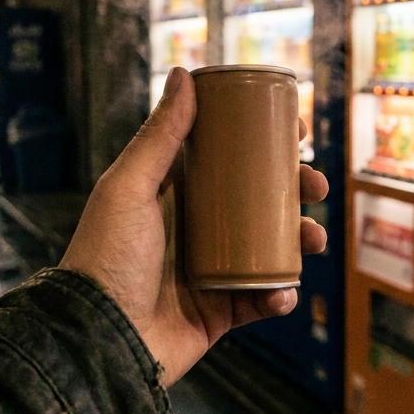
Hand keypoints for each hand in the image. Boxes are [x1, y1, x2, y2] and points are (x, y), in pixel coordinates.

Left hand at [60, 67, 328, 386]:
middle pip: (260, 200)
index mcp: (174, 193)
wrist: (98, 339)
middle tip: (315, 186)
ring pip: (271, 248)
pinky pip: (262, 299)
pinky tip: (283, 292)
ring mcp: (211, 270)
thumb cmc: (105, 257)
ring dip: (301, 241)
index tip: (298, 129)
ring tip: (311, 240)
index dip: (266, 142)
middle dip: (295, 190)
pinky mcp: (219, 311)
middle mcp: (196, 228)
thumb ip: (159, 136)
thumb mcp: (130, 187)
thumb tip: (184, 73)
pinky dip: (280, 295)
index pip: (228, 158)